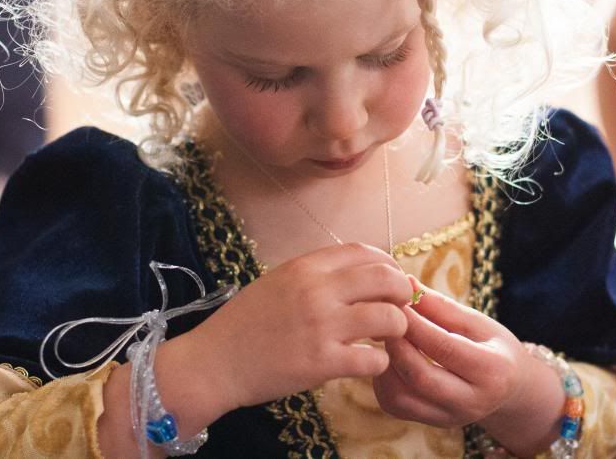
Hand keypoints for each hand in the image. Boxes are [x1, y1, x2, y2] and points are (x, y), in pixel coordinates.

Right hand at [186, 242, 410, 411]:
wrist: (212, 363)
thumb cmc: (243, 324)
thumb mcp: (277, 282)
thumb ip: (314, 275)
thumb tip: (356, 273)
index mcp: (305, 267)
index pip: (365, 252)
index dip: (388, 264)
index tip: (391, 279)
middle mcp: (317, 291)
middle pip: (386, 278)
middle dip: (404, 291)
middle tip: (401, 307)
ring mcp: (322, 327)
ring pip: (389, 318)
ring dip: (396, 328)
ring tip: (387, 338)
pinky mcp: (322, 363)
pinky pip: (373, 359)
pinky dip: (379, 363)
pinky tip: (368, 363)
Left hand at [372, 279, 563, 453]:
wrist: (509, 388)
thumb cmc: (493, 347)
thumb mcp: (478, 322)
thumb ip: (441, 306)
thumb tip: (407, 282)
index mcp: (492, 371)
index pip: (443, 347)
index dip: (414, 323)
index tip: (396, 300)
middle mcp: (472, 402)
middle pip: (419, 377)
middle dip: (396, 344)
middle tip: (385, 319)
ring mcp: (450, 417)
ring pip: (400, 397)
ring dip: (385, 364)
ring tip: (388, 338)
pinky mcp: (431, 422)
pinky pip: (394, 405)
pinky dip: (383, 379)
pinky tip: (390, 357)